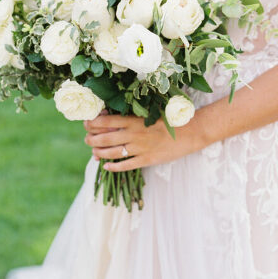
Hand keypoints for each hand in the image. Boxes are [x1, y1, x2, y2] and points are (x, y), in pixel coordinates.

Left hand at [83, 109, 201, 171]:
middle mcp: (134, 134)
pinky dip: (113, 167)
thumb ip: (134, 114)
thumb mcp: (151, 112)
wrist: (190, 132)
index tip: (86, 124)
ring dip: (99, 153)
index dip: (92, 123)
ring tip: (93, 152)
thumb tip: (113, 116)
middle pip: (105, 138)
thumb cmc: (170, 119)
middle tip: (87, 139)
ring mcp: (140, 148)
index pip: (106, 121)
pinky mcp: (147, 160)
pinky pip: (126, 165)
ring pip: (112, 152)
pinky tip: (106, 166)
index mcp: (134, 120)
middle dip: (91, 139)